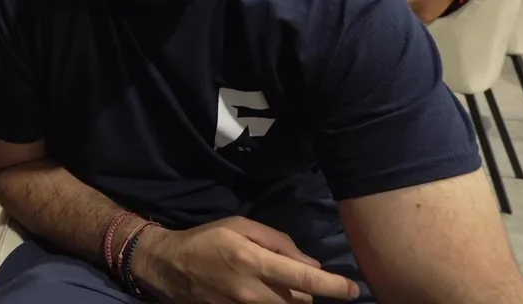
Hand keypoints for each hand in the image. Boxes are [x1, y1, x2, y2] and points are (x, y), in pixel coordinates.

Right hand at [132, 216, 360, 303]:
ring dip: (290, 301)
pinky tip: (264, 294)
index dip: (334, 287)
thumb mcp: (240, 225)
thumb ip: (278, 242)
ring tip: (277, 286)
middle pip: (300, 301)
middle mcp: (251, 290)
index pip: (305, 278)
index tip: (352, 289)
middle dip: (306, 292)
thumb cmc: (207, 239)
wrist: (169, 266)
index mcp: (253, 260)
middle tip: (294, 278)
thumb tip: (310, 263)